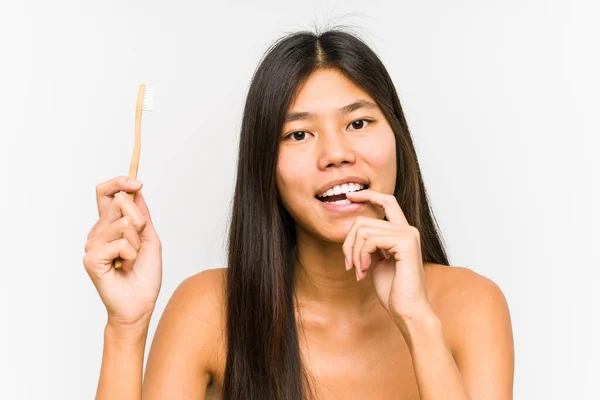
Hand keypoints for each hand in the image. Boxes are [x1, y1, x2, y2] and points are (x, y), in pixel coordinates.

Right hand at [83, 176, 162, 326]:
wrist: (140, 303)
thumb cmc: (144, 274)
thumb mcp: (149, 237)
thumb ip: (142, 213)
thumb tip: (135, 189)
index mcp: (110, 224)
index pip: (105, 193)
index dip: (119, 182)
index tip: (137, 183)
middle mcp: (98, 231)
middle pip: (120, 202)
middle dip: (140, 221)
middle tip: (139, 244)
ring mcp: (92, 244)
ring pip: (125, 223)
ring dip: (138, 243)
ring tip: (131, 260)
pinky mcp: (91, 259)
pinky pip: (121, 243)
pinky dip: (131, 256)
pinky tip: (124, 268)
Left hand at [343, 189, 432, 329]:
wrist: (407, 311)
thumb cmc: (393, 290)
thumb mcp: (376, 261)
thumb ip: (370, 243)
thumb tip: (355, 229)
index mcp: (402, 232)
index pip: (387, 201)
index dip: (367, 195)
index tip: (349, 195)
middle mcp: (408, 229)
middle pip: (364, 220)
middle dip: (349, 243)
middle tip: (349, 265)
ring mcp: (408, 235)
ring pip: (364, 230)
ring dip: (354, 253)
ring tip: (359, 271)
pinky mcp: (406, 244)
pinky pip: (370, 240)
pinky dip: (361, 257)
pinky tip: (364, 272)